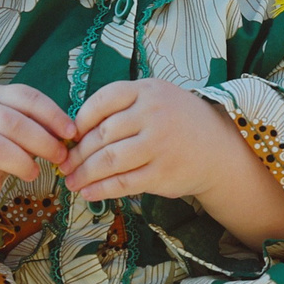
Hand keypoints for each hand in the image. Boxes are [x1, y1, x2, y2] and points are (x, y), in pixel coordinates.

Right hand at [0, 84, 76, 205]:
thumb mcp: (13, 126)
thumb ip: (35, 125)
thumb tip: (68, 134)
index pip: (25, 96)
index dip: (51, 114)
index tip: (71, 133)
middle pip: (9, 121)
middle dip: (41, 140)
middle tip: (59, 157)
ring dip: (19, 162)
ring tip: (34, 173)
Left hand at [61, 77, 236, 202]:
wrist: (219, 149)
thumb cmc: (179, 123)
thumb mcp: (157, 99)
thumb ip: (124, 107)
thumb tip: (76, 131)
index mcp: (147, 91)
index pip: (102, 101)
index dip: (80, 120)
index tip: (71, 135)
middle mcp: (153, 115)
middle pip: (101, 135)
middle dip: (77, 153)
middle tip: (64, 165)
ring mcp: (158, 145)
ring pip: (107, 161)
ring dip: (83, 174)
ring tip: (71, 181)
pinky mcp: (162, 174)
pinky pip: (122, 183)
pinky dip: (100, 190)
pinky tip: (88, 192)